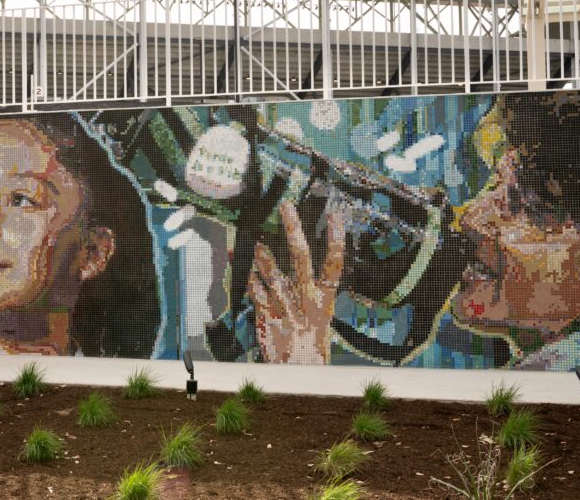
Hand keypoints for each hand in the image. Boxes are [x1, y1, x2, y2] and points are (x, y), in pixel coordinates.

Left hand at [248, 202, 346, 363]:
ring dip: (263, 255)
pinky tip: (242, 266)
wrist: (300, 373)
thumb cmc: (312, 342)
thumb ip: (311, 292)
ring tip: (255, 238)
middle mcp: (307, 302)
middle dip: (294, 231)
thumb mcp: (320, 317)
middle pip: (302, 260)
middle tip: (286, 207)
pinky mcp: (268, 318)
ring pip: (274, 274)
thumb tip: (299, 264)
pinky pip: (257, 293)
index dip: (336, 242)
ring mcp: (287, 309)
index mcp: (325, 301)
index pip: (334, 266)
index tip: (335, 218)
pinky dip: (250, 278)